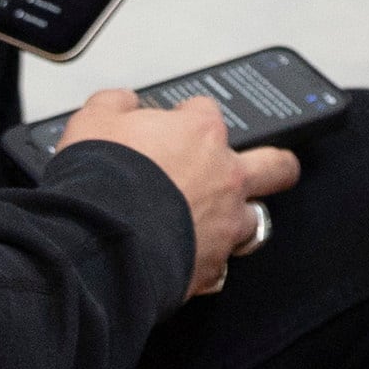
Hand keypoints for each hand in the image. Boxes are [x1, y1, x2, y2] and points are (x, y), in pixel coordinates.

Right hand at [62, 90, 301, 297]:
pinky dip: (207, 261)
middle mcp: (224, 177)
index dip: (189, 118)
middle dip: (272, 165)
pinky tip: (189, 259)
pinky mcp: (212, 267)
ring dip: (238, 219)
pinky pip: (221, 265)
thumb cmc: (101, 180)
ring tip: (220, 222)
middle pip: (273, 165)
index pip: (207, 113)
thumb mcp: (94, 119)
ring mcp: (224, 224)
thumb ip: (116, 104)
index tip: (176, 126)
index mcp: (200, 134)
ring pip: (255, 220)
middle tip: (261, 168)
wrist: (99, 238)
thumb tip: (124, 102)